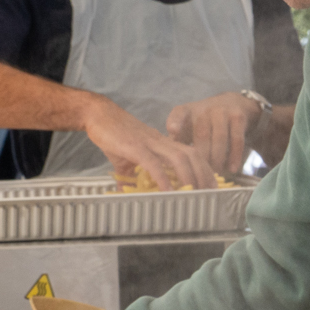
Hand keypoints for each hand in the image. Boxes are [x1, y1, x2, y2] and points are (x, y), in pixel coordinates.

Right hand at [82, 98, 214, 190]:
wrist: (98, 114)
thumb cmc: (114, 135)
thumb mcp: (126, 159)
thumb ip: (130, 175)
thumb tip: (125, 192)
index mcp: (164, 143)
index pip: (192, 154)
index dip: (205, 169)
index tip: (211, 186)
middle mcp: (162, 141)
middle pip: (193, 156)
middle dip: (204, 175)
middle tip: (209, 194)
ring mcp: (150, 143)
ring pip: (179, 158)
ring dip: (189, 177)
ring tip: (193, 195)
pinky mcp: (134, 146)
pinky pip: (153, 163)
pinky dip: (162, 178)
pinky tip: (167, 191)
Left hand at [163, 91, 261, 178]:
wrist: (231, 103)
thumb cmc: (203, 121)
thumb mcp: (187, 124)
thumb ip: (178, 141)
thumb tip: (169, 167)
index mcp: (187, 111)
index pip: (179, 114)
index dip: (176, 122)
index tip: (173, 130)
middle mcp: (204, 109)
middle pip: (202, 134)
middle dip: (202, 157)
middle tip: (201, 174)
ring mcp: (222, 111)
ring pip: (220, 138)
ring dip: (218, 158)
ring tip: (216, 173)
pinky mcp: (238, 117)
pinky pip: (236, 139)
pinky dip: (234, 156)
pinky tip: (232, 168)